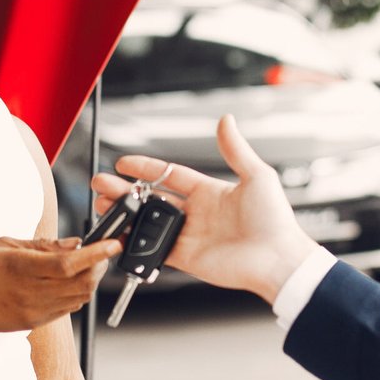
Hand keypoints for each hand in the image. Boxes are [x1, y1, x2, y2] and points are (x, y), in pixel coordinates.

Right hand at [0, 236, 119, 332]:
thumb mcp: (3, 244)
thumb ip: (42, 246)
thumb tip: (75, 244)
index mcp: (22, 268)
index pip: (70, 263)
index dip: (97, 254)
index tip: (113, 243)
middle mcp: (31, 293)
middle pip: (82, 283)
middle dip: (99, 267)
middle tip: (102, 252)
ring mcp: (33, 311)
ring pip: (78, 298)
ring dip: (89, 281)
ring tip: (87, 265)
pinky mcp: (32, 323)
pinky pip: (65, 309)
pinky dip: (75, 294)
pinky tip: (68, 282)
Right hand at [91, 114, 314, 304]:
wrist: (278, 259)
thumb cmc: (274, 220)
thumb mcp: (256, 176)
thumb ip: (235, 149)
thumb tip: (227, 119)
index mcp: (210, 192)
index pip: (170, 176)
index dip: (146, 168)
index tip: (124, 162)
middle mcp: (197, 214)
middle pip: (152, 199)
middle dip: (124, 191)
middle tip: (101, 184)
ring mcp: (190, 236)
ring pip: (148, 223)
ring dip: (125, 215)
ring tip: (102, 207)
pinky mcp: (187, 258)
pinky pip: (155, 250)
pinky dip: (136, 244)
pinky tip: (119, 236)